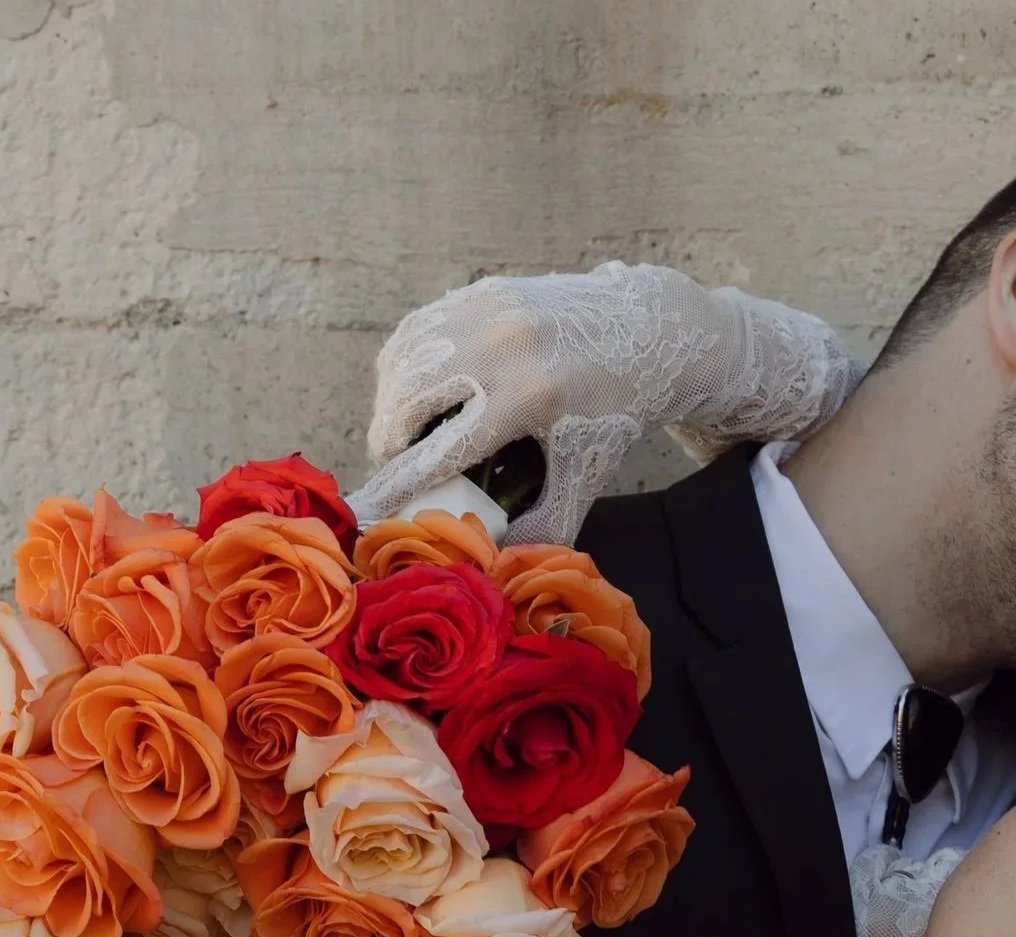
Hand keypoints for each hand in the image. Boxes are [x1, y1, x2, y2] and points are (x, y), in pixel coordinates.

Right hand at [348, 262, 866, 545]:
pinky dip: (401, 365)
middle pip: (409, 399)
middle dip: (387, 440)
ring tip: (399, 434)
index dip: (397, 482)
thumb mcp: (589, 473)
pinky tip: (408, 392)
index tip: (366, 509)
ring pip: (404, 360)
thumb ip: (546, 526)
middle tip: (392, 466)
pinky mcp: (484, 290)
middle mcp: (505, 346)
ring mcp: (492, 311)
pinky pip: (417, 329)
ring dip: (388, 402)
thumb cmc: (614, 413)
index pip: (442, 449)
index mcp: (532, 396)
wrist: (649, 330)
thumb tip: (492, 567)